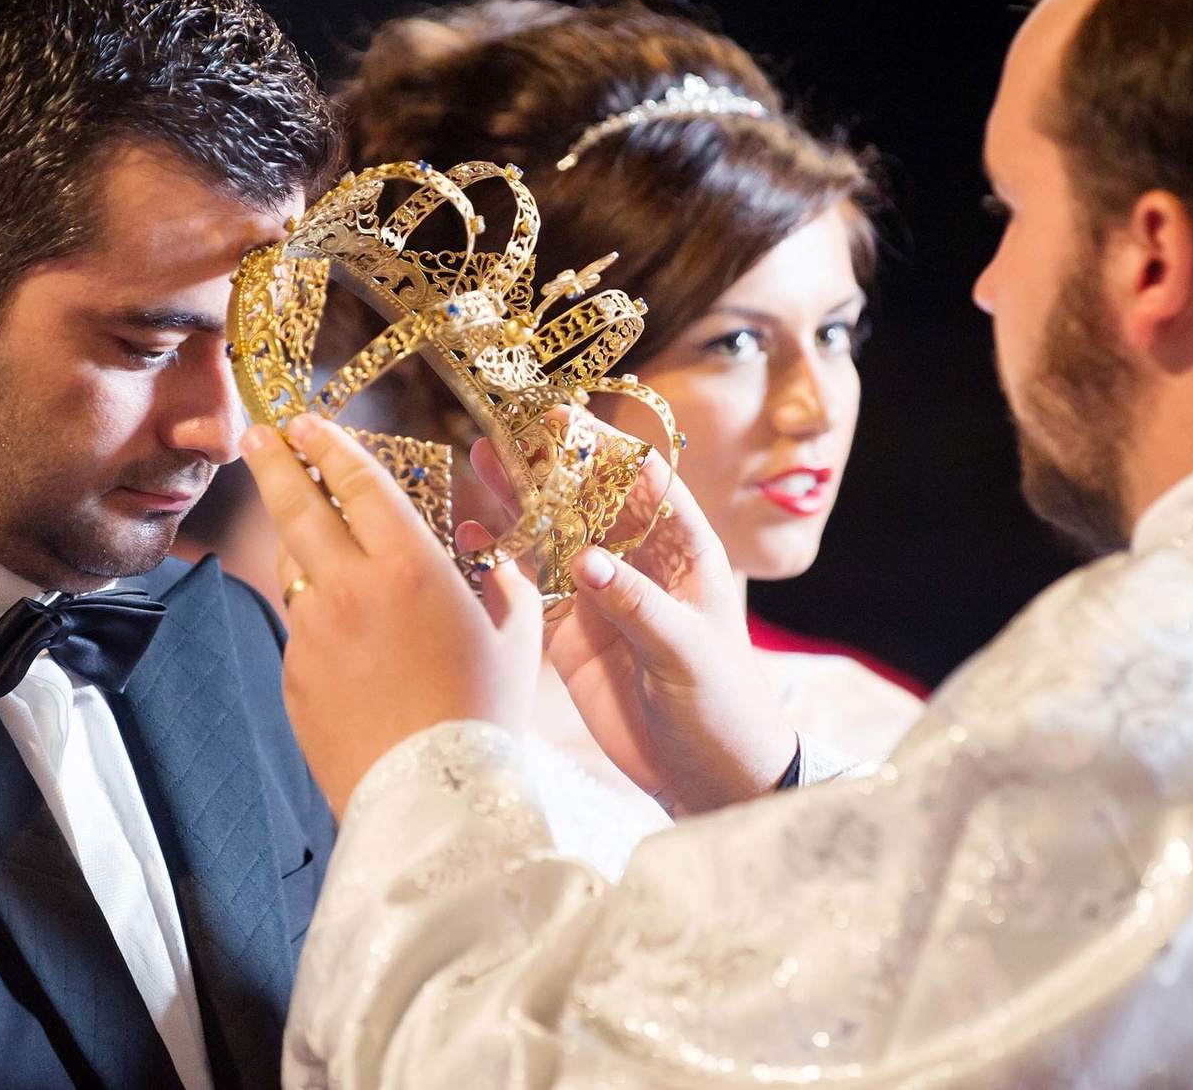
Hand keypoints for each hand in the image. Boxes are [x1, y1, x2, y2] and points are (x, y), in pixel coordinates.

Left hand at [241, 415, 541, 818]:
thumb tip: (497, 566)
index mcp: (410, 567)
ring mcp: (313, 634)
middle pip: (299, 507)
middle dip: (276, 462)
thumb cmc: (488, 717)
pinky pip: (302, 632)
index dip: (332, 446)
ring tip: (310, 532)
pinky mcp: (294, 678)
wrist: (434, 801)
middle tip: (259, 436)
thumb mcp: (517, 641)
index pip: (360, 484)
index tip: (308, 423)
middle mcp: (350, 589)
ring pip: (293, 568)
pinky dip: (319, 621)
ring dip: (298, 542)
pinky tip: (348, 642)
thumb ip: (504, 588)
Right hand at [471, 436, 796, 815]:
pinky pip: (531, 586)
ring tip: (480, 455)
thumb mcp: (687, 652)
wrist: (708, 775)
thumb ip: (637, 605)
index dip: (606, 448)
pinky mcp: (570, 632)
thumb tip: (586, 560)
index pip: (646, 483)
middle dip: (552, 460)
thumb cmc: (722, 705)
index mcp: (685, 552)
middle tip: (508, 423)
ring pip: (554, 532)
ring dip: (519, 497)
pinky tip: (470, 534)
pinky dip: (502, 560)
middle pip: (590, 496)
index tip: (566, 418)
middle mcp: (639, 561)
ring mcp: (600, 594)